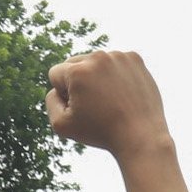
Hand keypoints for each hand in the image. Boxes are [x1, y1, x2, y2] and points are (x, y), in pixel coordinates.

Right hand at [45, 51, 170, 161]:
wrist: (141, 136)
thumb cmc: (100, 132)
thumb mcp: (61, 125)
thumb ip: (50, 100)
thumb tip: (57, 87)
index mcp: (77, 71)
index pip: (56, 74)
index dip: (63, 94)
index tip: (80, 109)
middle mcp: (98, 57)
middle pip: (74, 64)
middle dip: (78, 82)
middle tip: (95, 105)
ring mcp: (119, 56)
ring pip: (95, 63)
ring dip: (97, 77)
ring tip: (110, 100)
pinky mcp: (135, 59)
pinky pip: (114, 63)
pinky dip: (115, 75)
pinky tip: (122, 94)